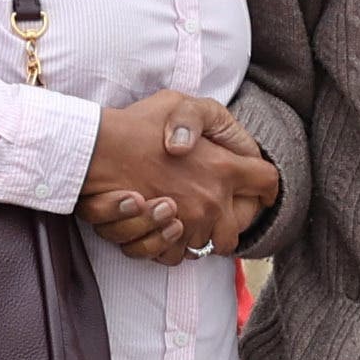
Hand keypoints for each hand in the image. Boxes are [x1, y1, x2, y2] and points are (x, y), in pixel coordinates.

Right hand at [82, 92, 276, 255]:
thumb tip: (201, 149)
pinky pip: (172, 256)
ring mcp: (186, 223)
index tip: (260, 188)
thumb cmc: (134, 124)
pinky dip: (166, 247)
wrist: (93, 149)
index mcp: (224, 168)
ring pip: (204, 246)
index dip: (265, 185)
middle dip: (228, 224)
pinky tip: (159, 230)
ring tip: (178, 217)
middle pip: (238, 229)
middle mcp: (211, 201)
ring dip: (193, 235)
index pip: (267, 182)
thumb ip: (199, 119)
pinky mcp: (158, 239)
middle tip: (213, 212)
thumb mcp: (176, 103)